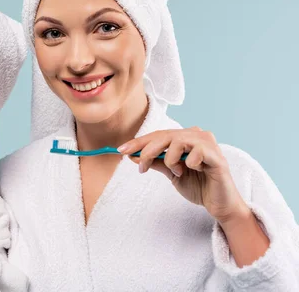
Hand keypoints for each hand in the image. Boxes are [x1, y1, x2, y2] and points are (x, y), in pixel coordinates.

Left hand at [118, 127, 248, 224]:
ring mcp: (208, 144)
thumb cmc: (198, 186)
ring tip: (176, 171)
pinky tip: (195, 170)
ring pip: (178, 140)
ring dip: (170, 158)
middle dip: (147, 150)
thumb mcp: (171, 172)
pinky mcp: (217, 157)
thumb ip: (156, 162)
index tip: (121, 150)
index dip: (139, 142)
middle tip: (140, 165)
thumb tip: (132, 155)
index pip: (158, 135)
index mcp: (186, 137)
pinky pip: (196, 153)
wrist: (219, 205)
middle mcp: (197, 135)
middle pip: (165, 135)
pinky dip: (189, 163)